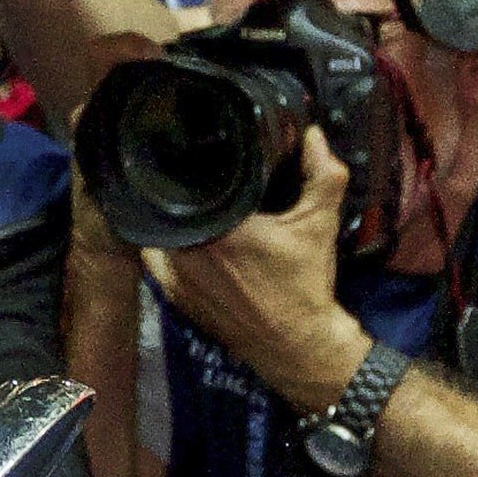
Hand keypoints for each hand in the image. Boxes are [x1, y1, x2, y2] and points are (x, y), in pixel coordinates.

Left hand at [143, 130, 370, 411]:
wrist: (295, 342)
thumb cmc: (305, 283)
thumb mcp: (319, 224)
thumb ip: (321, 175)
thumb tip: (312, 134)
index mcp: (216, 226)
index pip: (190, 180)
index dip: (193, 162)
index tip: (202, 151)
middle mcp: (185, 247)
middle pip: (172, 203)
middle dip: (184, 188)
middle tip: (201, 175)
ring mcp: (172, 272)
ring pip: (161, 228)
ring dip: (174, 215)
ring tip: (189, 200)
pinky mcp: (170, 292)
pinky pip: (156, 255)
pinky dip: (166, 243)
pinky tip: (182, 232)